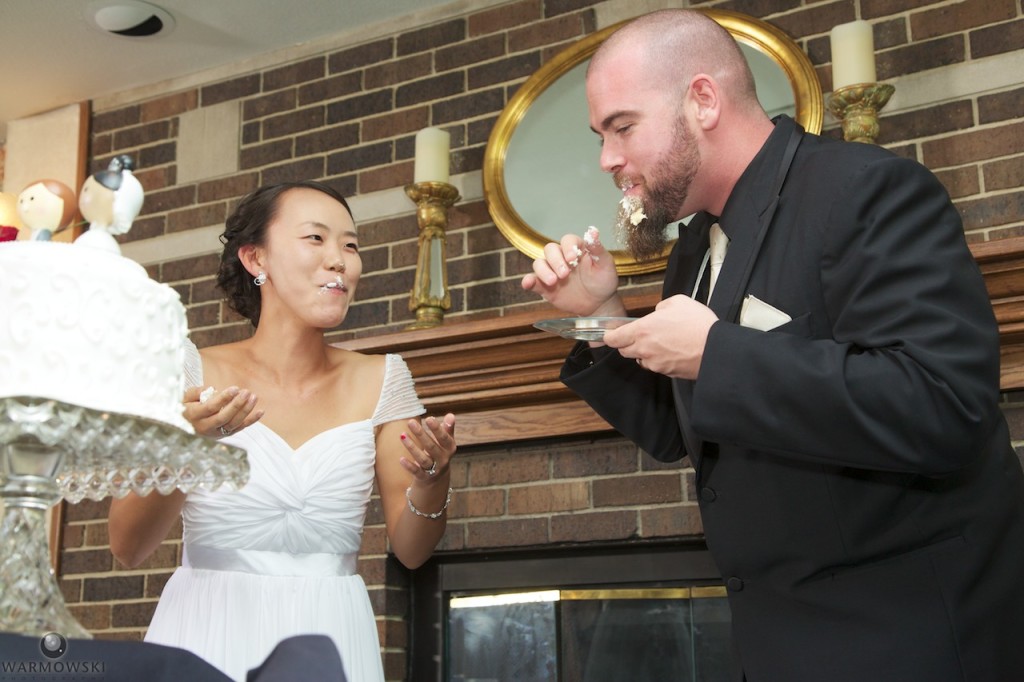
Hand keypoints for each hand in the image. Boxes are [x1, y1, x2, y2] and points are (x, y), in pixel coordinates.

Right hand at [183, 386, 263, 437]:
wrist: (183, 424)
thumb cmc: (186, 406)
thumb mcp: (184, 396)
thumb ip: (197, 391)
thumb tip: (214, 390)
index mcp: (193, 416)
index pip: (211, 407)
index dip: (224, 398)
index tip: (235, 388)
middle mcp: (205, 427)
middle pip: (224, 417)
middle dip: (237, 404)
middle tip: (246, 392)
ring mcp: (215, 433)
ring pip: (233, 424)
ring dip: (246, 411)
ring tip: (254, 397)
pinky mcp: (224, 435)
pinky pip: (240, 428)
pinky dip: (251, 421)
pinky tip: (260, 411)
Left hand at [400, 413, 455, 482]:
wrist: (438, 477)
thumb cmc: (440, 452)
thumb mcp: (446, 441)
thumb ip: (448, 428)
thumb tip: (451, 415)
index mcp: (449, 448)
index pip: (444, 438)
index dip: (437, 429)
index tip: (429, 418)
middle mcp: (443, 459)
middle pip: (431, 447)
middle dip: (421, 434)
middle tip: (410, 422)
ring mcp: (434, 469)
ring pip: (422, 459)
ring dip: (412, 447)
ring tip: (402, 435)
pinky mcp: (424, 477)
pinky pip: (416, 471)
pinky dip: (409, 466)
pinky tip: (401, 459)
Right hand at [521, 232, 623, 317]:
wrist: (598, 304)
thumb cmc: (603, 282)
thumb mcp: (606, 265)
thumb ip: (598, 249)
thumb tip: (593, 231)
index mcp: (577, 249)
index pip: (567, 240)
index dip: (568, 247)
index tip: (572, 259)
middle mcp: (562, 258)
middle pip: (550, 250)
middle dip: (555, 261)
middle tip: (564, 274)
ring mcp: (552, 272)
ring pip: (539, 263)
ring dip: (543, 271)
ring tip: (553, 282)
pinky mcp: (545, 286)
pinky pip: (532, 281)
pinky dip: (527, 281)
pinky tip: (528, 283)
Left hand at [602, 295, 718, 378]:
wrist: (716, 348)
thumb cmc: (697, 323)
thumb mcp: (678, 302)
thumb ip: (661, 307)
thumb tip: (657, 313)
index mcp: (642, 330)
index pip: (614, 338)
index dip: (610, 336)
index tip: (610, 334)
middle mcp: (644, 349)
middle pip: (624, 351)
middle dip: (627, 344)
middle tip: (638, 336)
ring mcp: (655, 363)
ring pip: (640, 360)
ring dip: (643, 353)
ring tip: (659, 343)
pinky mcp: (666, 373)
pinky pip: (656, 367)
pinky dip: (658, 360)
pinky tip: (671, 351)